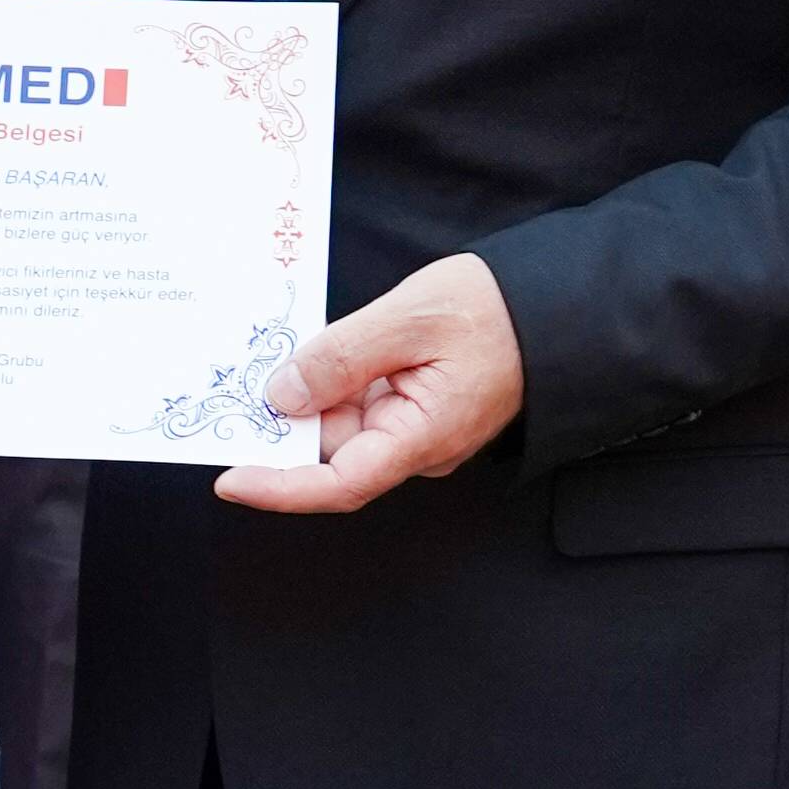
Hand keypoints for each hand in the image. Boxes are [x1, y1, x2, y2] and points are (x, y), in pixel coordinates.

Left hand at [215, 250, 525, 513]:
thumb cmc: (498, 311)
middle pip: (333, 448)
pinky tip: (315, 348)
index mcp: (421, 438)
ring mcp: (419, 427)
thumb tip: (283, 395)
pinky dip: (334, 378)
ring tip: (282, 348)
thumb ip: (340, 358)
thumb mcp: (407, 319)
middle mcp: (418, 445)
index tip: (230, 479)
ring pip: (344, 420)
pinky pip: (363, 400)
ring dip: (310, 391)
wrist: (558, 301)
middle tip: (239, 380)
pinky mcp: (418, 404)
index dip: (279, 487)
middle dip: (287, 419)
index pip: (338, 483)